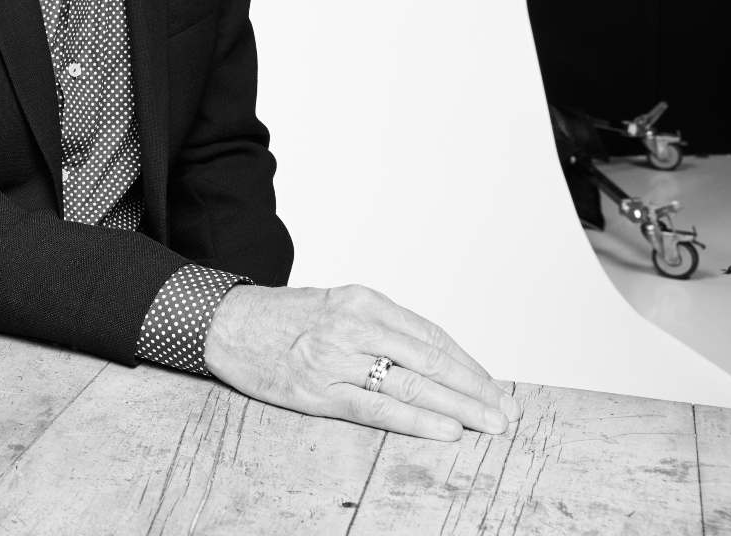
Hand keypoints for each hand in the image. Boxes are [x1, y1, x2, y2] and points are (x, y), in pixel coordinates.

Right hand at [203, 283, 522, 440]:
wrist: (224, 323)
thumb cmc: (281, 319)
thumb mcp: (335, 306)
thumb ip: (378, 329)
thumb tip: (432, 364)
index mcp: (362, 300)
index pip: (430, 335)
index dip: (469, 365)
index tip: (495, 388)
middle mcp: (353, 324)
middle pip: (430, 359)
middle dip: (475, 389)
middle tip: (507, 413)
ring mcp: (335, 357)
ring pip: (411, 383)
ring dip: (458, 407)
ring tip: (490, 425)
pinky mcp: (317, 388)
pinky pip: (377, 406)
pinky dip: (416, 419)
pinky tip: (444, 430)